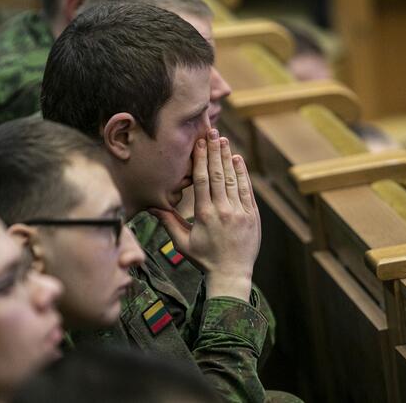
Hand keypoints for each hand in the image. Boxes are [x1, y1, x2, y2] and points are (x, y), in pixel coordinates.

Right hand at [150, 129, 260, 299]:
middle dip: (214, 152)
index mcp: (204, 215)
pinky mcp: (252, 216)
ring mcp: (240, 212)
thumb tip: (152, 207)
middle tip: (212, 132)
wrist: (231, 274)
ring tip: (224, 140)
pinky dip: (243, 174)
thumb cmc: (204, 259)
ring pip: (233, 179)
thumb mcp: (182, 243)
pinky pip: (247, 191)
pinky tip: (238, 160)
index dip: (200, 159)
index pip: (202, 180)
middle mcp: (222, 210)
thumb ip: (168, 223)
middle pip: (218, 175)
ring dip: (228, 158)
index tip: (199, 143)